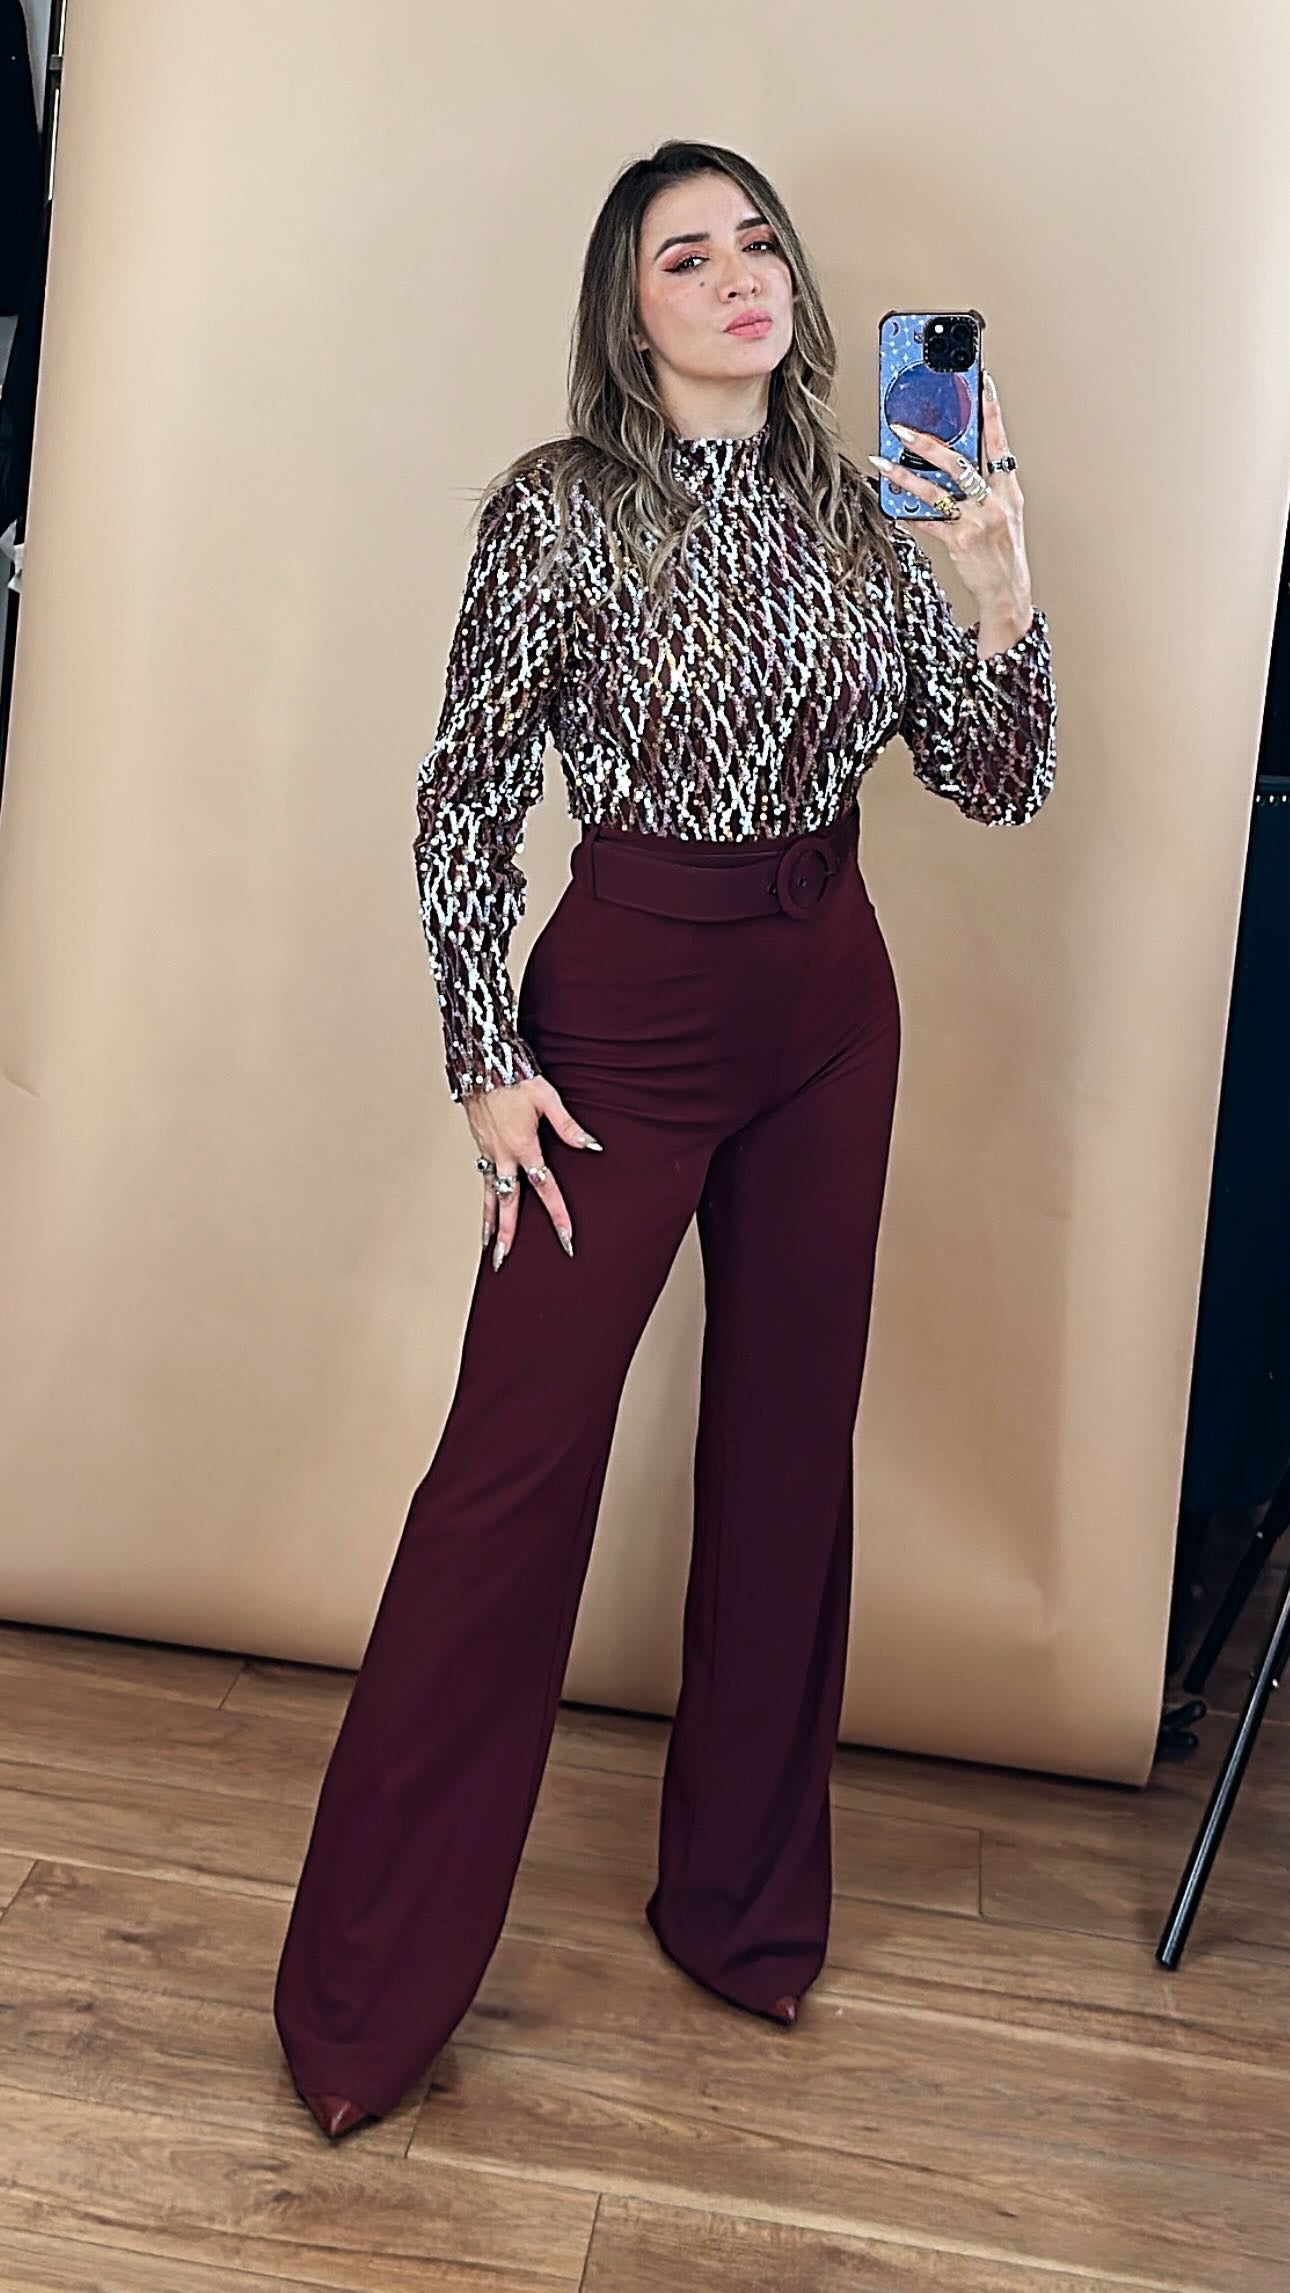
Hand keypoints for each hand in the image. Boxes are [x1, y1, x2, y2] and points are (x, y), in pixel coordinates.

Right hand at [464, 1075, 601, 1271]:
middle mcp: (503, 1155)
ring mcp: (489, 1152)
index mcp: (522, 1145)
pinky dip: (486, 1198)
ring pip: (490, 1195)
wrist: (480, 1062)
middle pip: (508, 1202)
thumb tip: (591, 1146)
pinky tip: (487, 1209)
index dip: (558, 1214)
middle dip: (508, 1233)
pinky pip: (485, 1179)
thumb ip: (568, 1126)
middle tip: (504, 1260)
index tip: (566, 1237)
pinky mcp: (481, 1146)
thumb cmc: (513, 1076)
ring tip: (489, 1247)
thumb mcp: (547, 1097)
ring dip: (490, 1222)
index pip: (544, 1188)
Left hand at [869, 370, 1031, 623]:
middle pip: (959, 463)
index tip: (982, 383)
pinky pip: (927, 523)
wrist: (1008, 591)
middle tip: (902, 428)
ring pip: (936, 491)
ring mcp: (976, 521)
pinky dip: (908, 514)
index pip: (1000, 442)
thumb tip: (953, 463)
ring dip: (905, 475)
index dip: (991, 412)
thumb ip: (985, 486)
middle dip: (928, 443)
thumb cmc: (1003, 552)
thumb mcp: (1005, 513)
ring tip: (884, 461)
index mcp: (1008, 490)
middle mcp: (994, 502)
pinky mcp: (959, 541)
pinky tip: (891, 505)